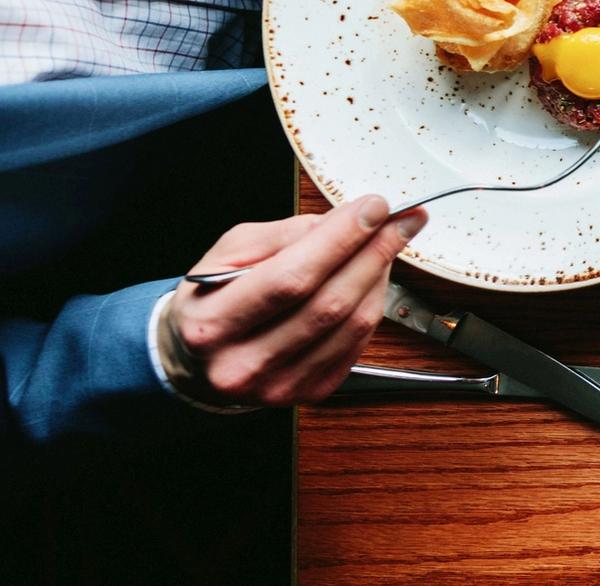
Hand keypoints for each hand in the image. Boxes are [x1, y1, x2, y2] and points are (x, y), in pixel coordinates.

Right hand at [162, 196, 426, 406]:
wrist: (199, 360)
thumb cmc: (214, 298)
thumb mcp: (229, 253)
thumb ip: (285, 235)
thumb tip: (343, 221)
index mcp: (213, 323)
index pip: (292, 276)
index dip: (341, 239)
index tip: (375, 207)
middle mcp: (243, 363)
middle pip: (329, 303)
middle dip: (373, 252)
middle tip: (399, 221)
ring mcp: (278, 385)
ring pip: (352, 324)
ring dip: (380, 276)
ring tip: (388, 243)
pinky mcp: (309, 393)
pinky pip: (359, 343)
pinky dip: (374, 304)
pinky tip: (374, 278)